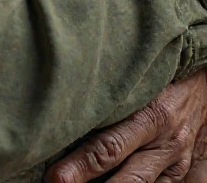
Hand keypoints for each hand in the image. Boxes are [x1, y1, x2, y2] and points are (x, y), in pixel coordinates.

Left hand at [45, 71, 206, 182]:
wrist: (205, 84)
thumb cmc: (163, 74)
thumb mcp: (141, 79)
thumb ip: (113, 97)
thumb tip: (70, 110)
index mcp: (152, 116)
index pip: (110, 148)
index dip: (80, 166)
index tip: (55, 176)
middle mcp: (166, 145)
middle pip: (125, 179)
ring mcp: (177, 163)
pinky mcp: (182, 174)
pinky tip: (110, 182)